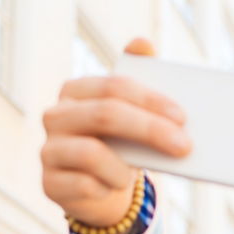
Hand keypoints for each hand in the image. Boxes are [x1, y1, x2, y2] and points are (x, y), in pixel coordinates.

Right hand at [41, 38, 190, 227]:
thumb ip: (139, 84)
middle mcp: (56, 115)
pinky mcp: (50, 184)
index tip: (182, 117)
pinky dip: (107, 189)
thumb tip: (143, 43)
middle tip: (184, 146)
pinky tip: (114, 190)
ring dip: (123, 168)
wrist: (100, 191)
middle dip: (150, 130)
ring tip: (134, 176)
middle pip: (106, 115)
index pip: (114, 87)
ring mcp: (48, 150)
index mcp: (76, 90)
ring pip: (92, 154)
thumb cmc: (121, 146)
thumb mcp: (133, 116)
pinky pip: (86, 186)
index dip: (150, 101)